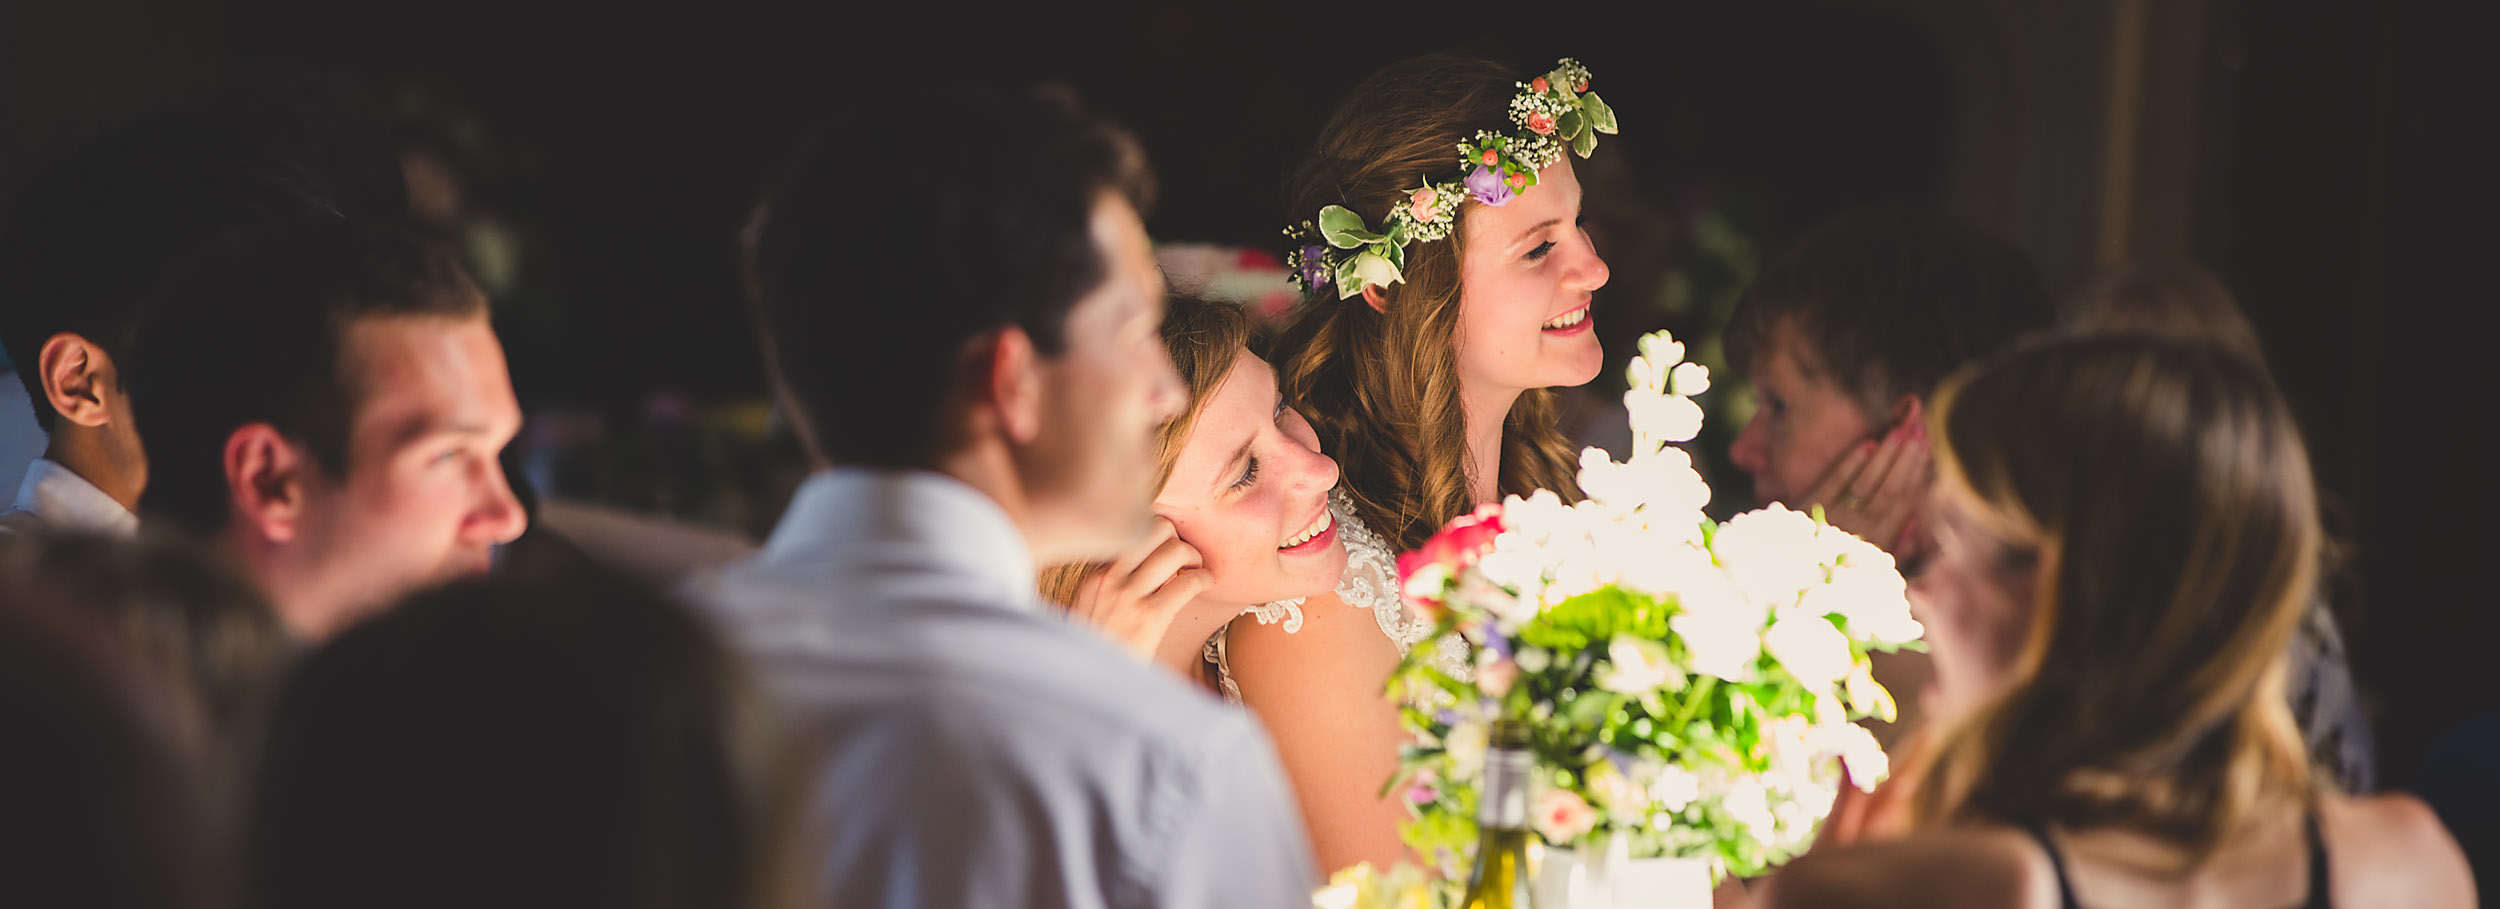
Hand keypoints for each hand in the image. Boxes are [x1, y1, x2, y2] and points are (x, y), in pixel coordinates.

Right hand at [1065, 516, 1210, 659]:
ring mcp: (1128, 595)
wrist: (1090, 684)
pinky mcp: (1150, 616)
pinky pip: (1188, 582)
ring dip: (1194, 556)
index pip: (1131, 529)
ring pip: (1174, 549)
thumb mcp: (1090, 609)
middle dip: (1176, 538)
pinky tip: (1205, 585)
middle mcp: (1109, 577)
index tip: (1165, 551)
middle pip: (1155, 527)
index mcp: (1094, 573)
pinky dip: (1204, 578)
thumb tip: (1146, 566)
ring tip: (1195, 570)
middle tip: (1183, 558)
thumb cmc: (1097, 650)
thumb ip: (1111, 584)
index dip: (1156, 536)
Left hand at [1803, 420, 1931, 554]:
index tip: (1927, 448)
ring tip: (1899, 431)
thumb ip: (1895, 547)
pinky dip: (1851, 464)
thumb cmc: (1833, 565)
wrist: (1786, 569)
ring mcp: (1832, 520)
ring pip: (1865, 485)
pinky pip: (1834, 483)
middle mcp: (1858, 534)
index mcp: (1877, 545)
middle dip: (1906, 460)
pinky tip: (1867, 444)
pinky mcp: (1808, 507)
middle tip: (1918, 431)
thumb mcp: (1869, 564)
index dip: (1916, 475)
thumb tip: (1915, 522)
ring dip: (1885, 456)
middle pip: (1888, 492)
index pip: (1903, 504)